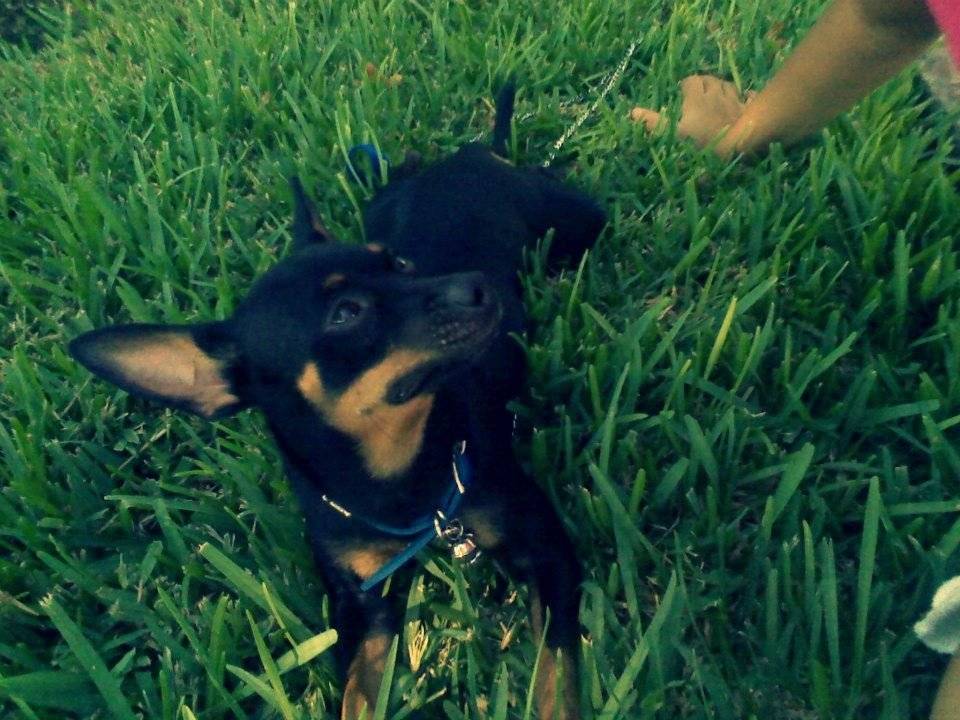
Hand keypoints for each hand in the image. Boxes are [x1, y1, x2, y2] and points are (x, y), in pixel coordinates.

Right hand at [631, 75, 749, 153]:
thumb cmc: (703, 141)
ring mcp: (734, 101)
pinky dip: (744, 97)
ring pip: (727, 85)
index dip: (686, 84)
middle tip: (699, 92)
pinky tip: (743, 99)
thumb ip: (653, 123)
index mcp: (697, 98)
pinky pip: (746, 97)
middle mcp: (716, 94)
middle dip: (704, 83)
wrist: (740, 145)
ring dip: (722, 87)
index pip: (690, 81)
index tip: (682, 91)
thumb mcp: (673, 134)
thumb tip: (633, 112)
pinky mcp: (748, 110)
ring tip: (717, 94)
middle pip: (710, 80)